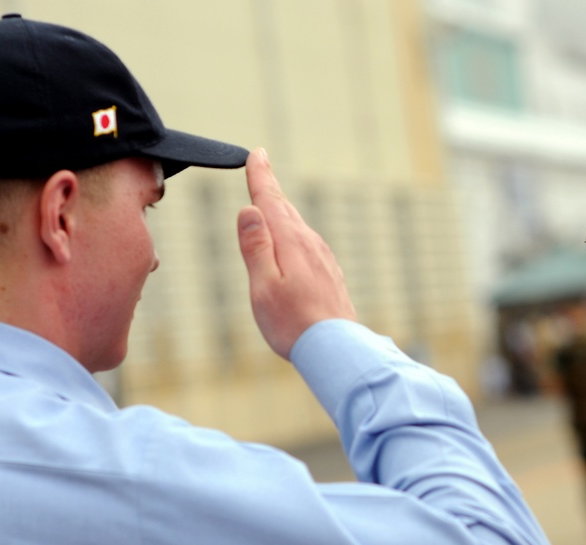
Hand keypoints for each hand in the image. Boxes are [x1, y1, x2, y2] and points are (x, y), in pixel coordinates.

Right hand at [237, 148, 356, 358]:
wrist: (336, 349)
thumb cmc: (293, 323)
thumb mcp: (264, 286)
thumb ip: (256, 247)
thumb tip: (250, 210)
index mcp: (290, 242)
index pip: (270, 201)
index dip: (261, 176)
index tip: (256, 154)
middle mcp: (310, 244)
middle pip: (285, 208)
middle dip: (270, 186)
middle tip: (261, 163)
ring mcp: (323, 258)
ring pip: (297, 225)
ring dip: (282, 209)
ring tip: (272, 197)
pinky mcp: (329, 273)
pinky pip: (307, 244)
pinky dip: (295, 232)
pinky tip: (294, 240)